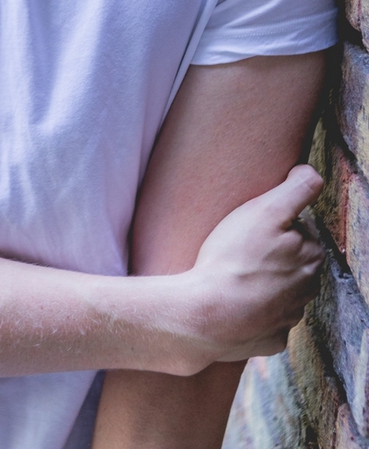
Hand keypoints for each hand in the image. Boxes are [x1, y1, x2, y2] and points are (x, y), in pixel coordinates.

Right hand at [181, 165, 323, 371]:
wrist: (205, 315)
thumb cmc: (232, 259)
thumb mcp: (265, 210)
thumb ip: (297, 189)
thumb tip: (311, 174)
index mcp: (311, 258)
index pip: (299, 232)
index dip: (275, 226)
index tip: (253, 229)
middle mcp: (306, 292)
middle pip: (292, 263)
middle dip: (272, 255)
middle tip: (240, 250)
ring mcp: (288, 319)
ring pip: (280, 292)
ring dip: (264, 285)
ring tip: (234, 275)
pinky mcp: (270, 340)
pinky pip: (265, 321)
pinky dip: (254, 313)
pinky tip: (234, 303)